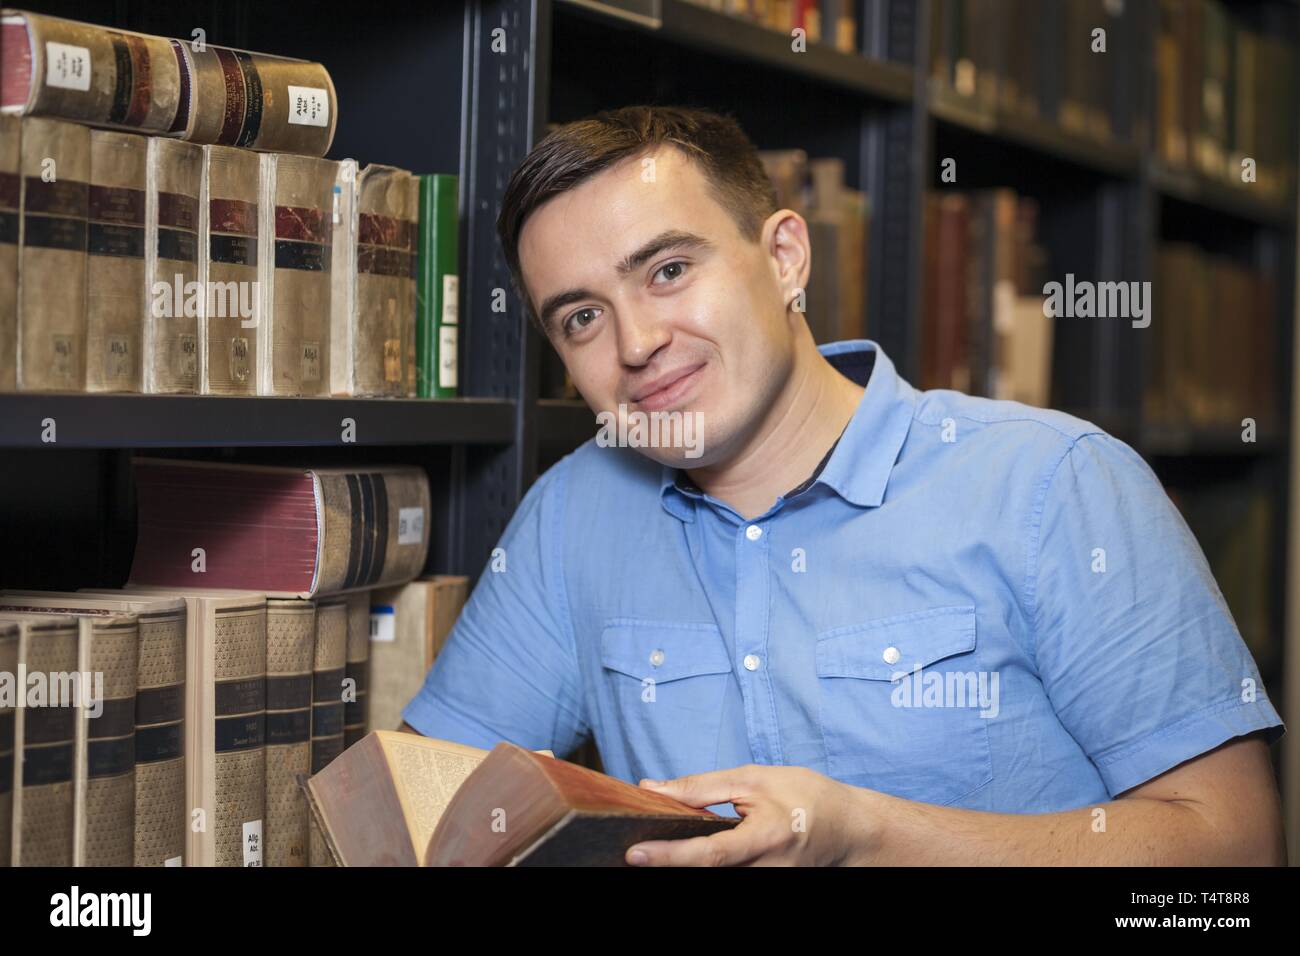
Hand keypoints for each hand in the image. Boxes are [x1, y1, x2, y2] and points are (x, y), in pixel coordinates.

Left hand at [625, 763, 879, 865]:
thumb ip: (702, 787)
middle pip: (709, 874)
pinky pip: (726, 879)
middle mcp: (768, 871)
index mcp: (767, 837)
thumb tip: (652, 789)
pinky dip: (704, 867)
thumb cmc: (803, 796)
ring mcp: (768, 884)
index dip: (671, 855)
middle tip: (636, 850)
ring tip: (660, 850)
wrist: (847, 829)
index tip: (635, 854)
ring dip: (684, 865)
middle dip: (670, 863)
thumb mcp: (754, 778)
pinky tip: (684, 854)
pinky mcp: (766, 888)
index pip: (712, 854)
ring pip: (716, 880)